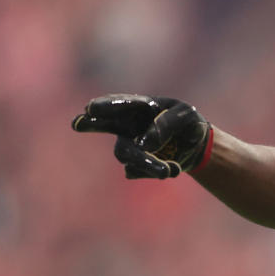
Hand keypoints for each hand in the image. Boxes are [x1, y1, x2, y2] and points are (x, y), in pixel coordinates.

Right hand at [72, 94, 211, 178]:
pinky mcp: (135, 165)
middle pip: (105, 125)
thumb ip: (169, 123)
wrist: (196, 146)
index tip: (91, 108)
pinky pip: (137, 171)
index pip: (123, 103)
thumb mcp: (187, 116)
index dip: (106, 105)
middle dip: (92, 123)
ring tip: (168, 170)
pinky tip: (174, 168)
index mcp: (141, 107)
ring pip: (126, 155)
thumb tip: (145, 144)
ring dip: (146, 163)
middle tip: (78, 123)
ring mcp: (130, 145)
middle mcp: (128, 124)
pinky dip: (157, 171)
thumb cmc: (188, 124)